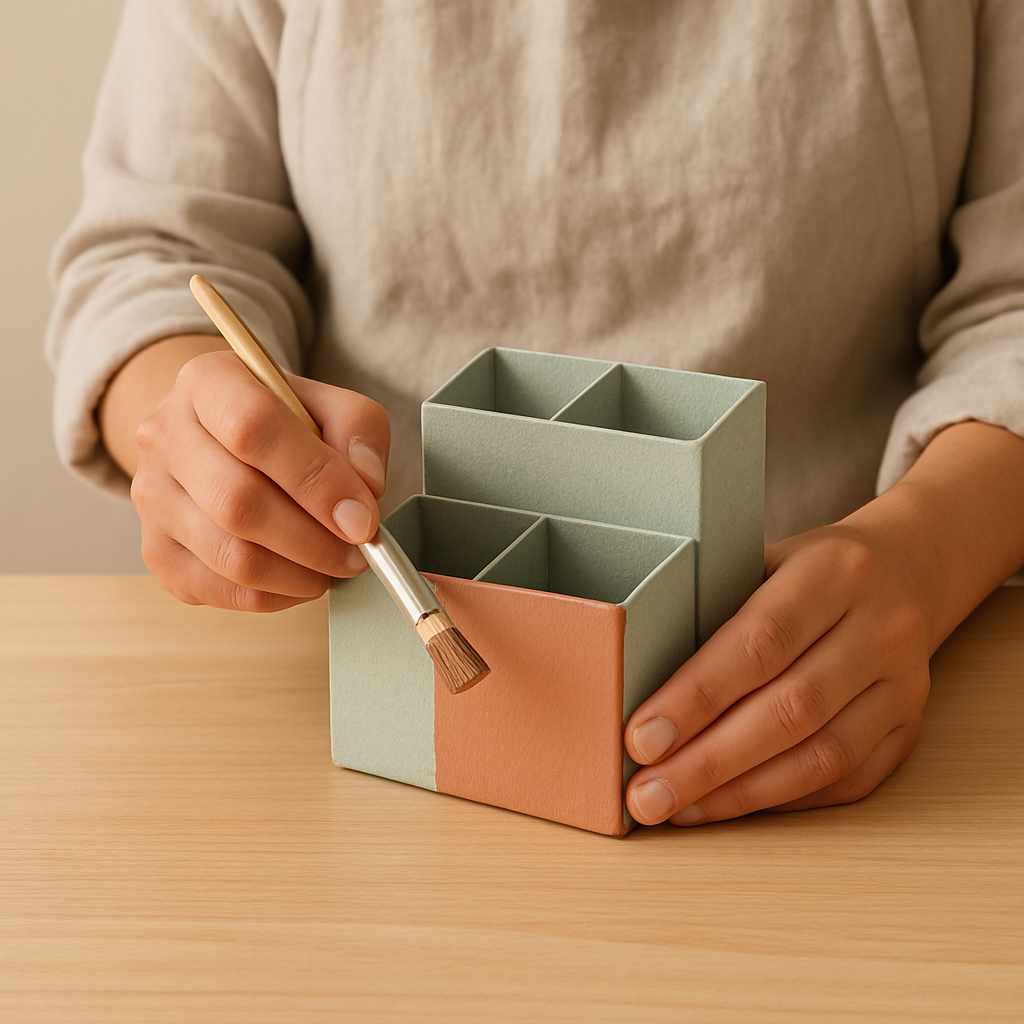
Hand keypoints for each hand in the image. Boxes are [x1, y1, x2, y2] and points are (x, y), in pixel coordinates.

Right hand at [128, 348, 389, 611]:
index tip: (362, 517)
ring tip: (335, 563)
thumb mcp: (330, 404)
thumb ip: (358, 432)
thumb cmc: (283, 423)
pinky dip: (277, 595)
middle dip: (315, 541)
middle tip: (358, 551)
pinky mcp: (157, 552)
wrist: (219, 439)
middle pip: (238, 502)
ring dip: (301, 573)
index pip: (252, 429)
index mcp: (207, 381)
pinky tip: (301, 576)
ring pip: (232, 557)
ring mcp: (152, 498)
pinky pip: (223, 591)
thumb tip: (364, 489)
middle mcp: (164, 436)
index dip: (315, 481)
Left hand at [623, 517, 933, 825]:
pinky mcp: (910, 728)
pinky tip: (729, 805)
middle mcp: (880, 628)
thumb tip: (638, 681)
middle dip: (708, 762)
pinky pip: (846, 781)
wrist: (908, 570)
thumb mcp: (761, 558)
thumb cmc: (808, 570)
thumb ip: (714, 608)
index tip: (641, 739)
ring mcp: (904, 684)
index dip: (696, 698)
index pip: (758, 644)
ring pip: (821, 756)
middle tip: (646, 794)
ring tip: (679, 808)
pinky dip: (782, 799)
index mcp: (833, 572)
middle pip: (790, 709)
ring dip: (740, 793)